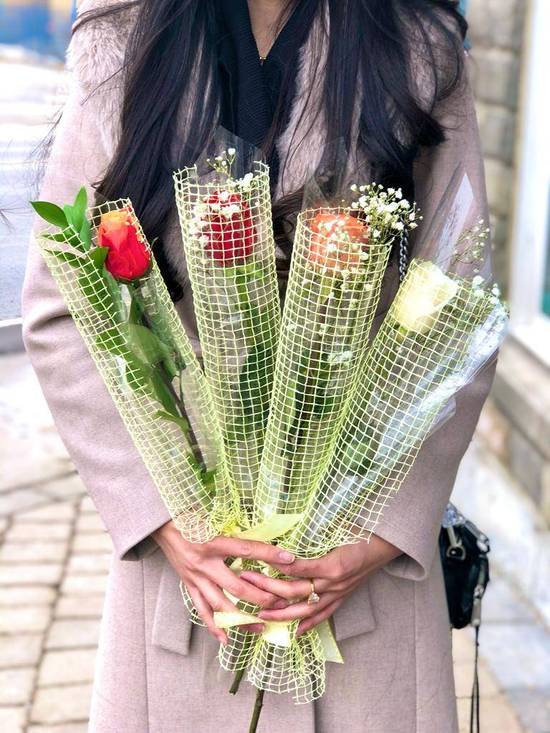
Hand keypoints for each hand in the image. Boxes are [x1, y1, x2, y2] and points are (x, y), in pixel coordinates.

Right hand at [153, 520, 295, 643]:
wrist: (161, 525)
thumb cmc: (190, 517)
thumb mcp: (213, 518)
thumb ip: (236, 529)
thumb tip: (263, 533)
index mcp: (213, 542)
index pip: (246, 550)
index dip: (269, 555)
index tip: (289, 559)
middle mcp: (205, 563)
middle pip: (237, 587)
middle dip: (261, 598)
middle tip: (281, 603)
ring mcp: (196, 578)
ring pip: (221, 606)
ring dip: (242, 619)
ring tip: (262, 627)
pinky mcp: (189, 586)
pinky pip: (202, 610)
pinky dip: (214, 626)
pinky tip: (227, 639)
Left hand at [240, 535, 400, 636]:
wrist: (386, 544)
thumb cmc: (361, 531)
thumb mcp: (338, 526)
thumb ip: (313, 530)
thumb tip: (288, 527)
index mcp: (332, 564)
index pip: (296, 568)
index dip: (275, 565)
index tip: (255, 560)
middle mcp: (334, 583)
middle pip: (295, 590)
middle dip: (269, 588)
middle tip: (247, 583)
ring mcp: (338, 593)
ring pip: (306, 609)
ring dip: (282, 613)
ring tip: (261, 615)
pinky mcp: (343, 598)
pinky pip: (324, 615)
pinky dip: (309, 624)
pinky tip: (294, 632)